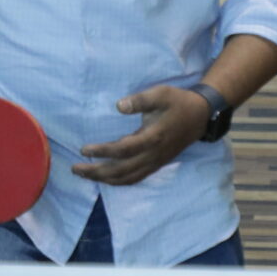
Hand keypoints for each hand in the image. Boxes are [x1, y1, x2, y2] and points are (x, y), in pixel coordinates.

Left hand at [72, 85, 206, 184]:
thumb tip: (119, 105)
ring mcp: (155, 162)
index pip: (123, 150)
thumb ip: (140, 100)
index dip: (103, 152)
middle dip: (97, 171)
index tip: (84, 150)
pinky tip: (105, 179)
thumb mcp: (161, 93)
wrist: (200, 116)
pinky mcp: (156, 165)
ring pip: (127, 178)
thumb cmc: (178, 102)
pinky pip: (135, 178)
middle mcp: (153, 155)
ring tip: (85, 175)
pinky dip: (118, 182)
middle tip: (76, 168)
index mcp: (153, 137)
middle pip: (121, 170)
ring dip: (104, 179)